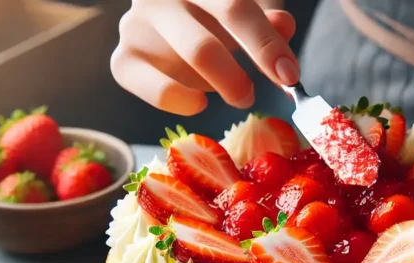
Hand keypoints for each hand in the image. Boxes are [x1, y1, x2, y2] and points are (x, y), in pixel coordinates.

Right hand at [112, 0, 298, 114]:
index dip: (265, 45)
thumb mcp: (242, 9)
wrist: (171, 13)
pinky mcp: (124, 60)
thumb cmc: (214, 12)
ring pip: (185, 61)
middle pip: (204, 46)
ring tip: (239, 94)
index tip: (290, 76)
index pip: (235, 10)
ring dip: (221, 86)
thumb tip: (284, 26)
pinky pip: (156, 90)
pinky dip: (183, 101)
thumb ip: (264, 19)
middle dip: (236, 78)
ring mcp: (138, 26)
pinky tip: (199, 101)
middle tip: (251, 96)